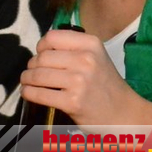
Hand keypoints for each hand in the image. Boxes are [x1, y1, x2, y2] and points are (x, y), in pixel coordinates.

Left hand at [20, 28, 151, 129]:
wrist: (124, 114)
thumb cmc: (105, 84)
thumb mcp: (95, 57)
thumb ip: (71, 49)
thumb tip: (40, 50)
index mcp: (91, 44)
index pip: (52, 37)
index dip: (41, 46)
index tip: (40, 55)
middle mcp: (86, 59)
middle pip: (42, 57)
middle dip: (32, 65)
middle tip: (32, 72)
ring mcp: (79, 81)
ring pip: (38, 75)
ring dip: (27, 79)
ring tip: (27, 81)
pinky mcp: (72, 102)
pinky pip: (40, 94)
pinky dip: (28, 93)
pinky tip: (28, 92)